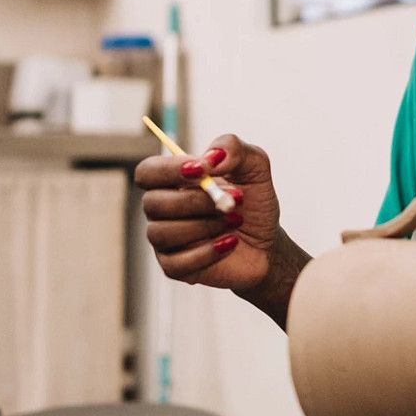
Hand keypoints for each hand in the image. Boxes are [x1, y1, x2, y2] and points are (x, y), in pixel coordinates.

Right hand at [137, 133, 278, 294]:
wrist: (268, 243)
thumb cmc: (253, 202)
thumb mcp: (255, 167)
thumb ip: (233, 147)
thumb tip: (210, 157)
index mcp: (173, 181)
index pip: (148, 172)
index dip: (168, 170)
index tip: (202, 170)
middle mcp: (162, 209)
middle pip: (153, 203)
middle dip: (196, 201)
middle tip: (233, 202)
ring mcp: (165, 239)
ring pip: (162, 232)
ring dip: (205, 226)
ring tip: (235, 221)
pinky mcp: (174, 267)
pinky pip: (176, 263)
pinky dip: (207, 252)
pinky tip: (230, 243)